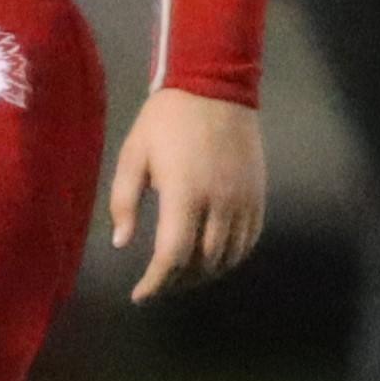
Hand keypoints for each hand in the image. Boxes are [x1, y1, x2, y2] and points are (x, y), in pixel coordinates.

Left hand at [109, 89, 265, 303]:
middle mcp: (219, 204)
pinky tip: (213, 258)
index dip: (156, 282)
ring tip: (183, 275)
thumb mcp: (134, 154)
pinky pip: (249, 241)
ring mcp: (243, 201)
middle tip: (158, 283)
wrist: (215, 86)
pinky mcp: (258, 196)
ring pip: (228, 257)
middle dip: (177, 281)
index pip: (172, 257)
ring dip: (204, 274)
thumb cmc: (167, 120)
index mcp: (184, 195)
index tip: (140, 294)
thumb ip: (124, 200)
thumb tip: (121, 242)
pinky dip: (231, 258)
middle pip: (202, 263)